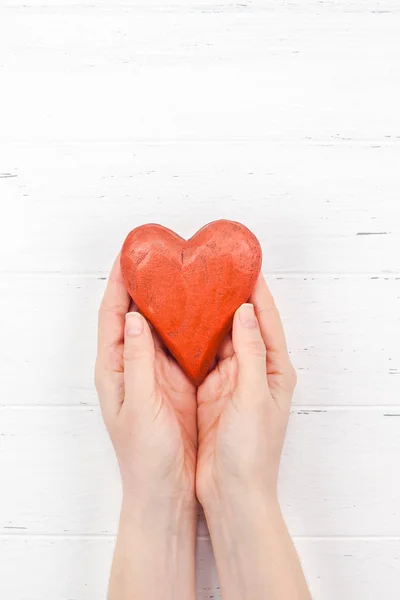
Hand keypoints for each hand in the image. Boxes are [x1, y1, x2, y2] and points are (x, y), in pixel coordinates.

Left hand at [95, 255, 196, 503]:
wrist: (167, 490)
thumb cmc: (145, 455)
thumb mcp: (139, 406)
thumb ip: (137, 362)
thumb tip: (135, 318)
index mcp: (115, 368)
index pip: (112, 314)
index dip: (119, 282)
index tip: (131, 253)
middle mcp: (134, 363)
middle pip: (138, 312)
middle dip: (149, 283)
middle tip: (166, 255)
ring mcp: (158, 370)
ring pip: (164, 325)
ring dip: (174, 301)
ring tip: (190, 274)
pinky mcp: (180, 379)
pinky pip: (186, 344)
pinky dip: (194, 325)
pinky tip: (208, 311)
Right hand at [196, 274, 309, 599]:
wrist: (232, 495)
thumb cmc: (251, 452)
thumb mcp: (255, 398)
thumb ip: (251, 353)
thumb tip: (244, 312)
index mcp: (274, 368)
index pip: (265, 317)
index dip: (253, 288)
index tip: (239, 261)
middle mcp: (254, 369)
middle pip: (240, 322)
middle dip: (224, 295)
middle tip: (205, 268)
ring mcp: (230, 380)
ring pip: (217, 337)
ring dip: (204, 314)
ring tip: (187, 287)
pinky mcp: (210, 391)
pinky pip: (200, 356)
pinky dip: (190, 338)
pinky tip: (175, 323)